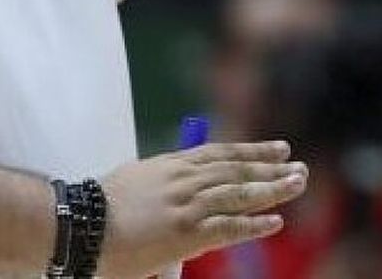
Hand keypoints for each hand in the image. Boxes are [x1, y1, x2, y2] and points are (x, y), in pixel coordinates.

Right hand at [95, 141, 307, 277]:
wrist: (82, 225)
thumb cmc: (102, 209)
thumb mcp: (136, 182)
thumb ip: (164, 182)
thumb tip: (186, 189)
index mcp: (170, 165)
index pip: (220, 153)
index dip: (251, 150)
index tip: (277, 149)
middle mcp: (183, 180)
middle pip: (236, 170)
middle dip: (270, 168)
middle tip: (299, 167)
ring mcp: (187, 205)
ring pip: (239, 193)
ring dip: (272, 189)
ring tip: (296, 185)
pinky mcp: (186, 232)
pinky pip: (229, 226)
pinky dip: (254, 224)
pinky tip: (275, 221)